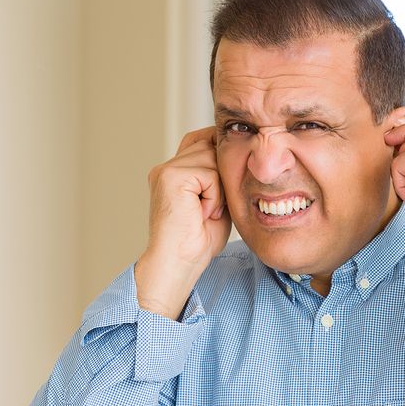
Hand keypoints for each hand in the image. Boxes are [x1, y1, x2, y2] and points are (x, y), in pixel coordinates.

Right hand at [134, 127, 230, 318]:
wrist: (179, 264)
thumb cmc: (198, 241)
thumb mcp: (217, 201)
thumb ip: (221, 177)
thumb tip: (238, 154)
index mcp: (174, 172)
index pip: (202, 140)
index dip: (219, 156)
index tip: (225, 186)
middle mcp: (166, 168)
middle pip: (209, 145)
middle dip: (221, 174)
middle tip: (213, 207)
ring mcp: (166, 170)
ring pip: (212, 158)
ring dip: (219, 188)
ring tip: (207, 212)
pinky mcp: (171, 176)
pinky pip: (209, 174)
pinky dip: (214, 197)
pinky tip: (203, 214)